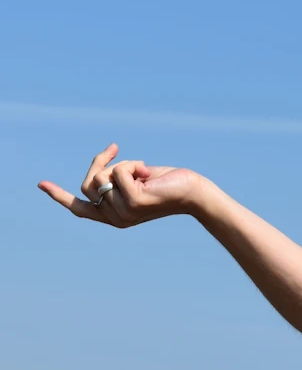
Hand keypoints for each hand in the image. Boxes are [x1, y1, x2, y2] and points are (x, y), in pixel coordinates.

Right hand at [38, 143, 203, 227]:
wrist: (193, 192)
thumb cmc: (167, 183)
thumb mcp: (134, 178)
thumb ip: (114, 178)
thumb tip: (100, 168)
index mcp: (113, 216)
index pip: (80, 207)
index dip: (59, 195)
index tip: (41, 184)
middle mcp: (115, 218)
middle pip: (89, 182)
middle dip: (101, 162)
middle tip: (117, 151)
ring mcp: (123, 212)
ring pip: (103, 175)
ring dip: (123, 164)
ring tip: (143, 171)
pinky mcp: (133, 202)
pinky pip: (119, 171)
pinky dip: (133, 165)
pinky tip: (149, 175)